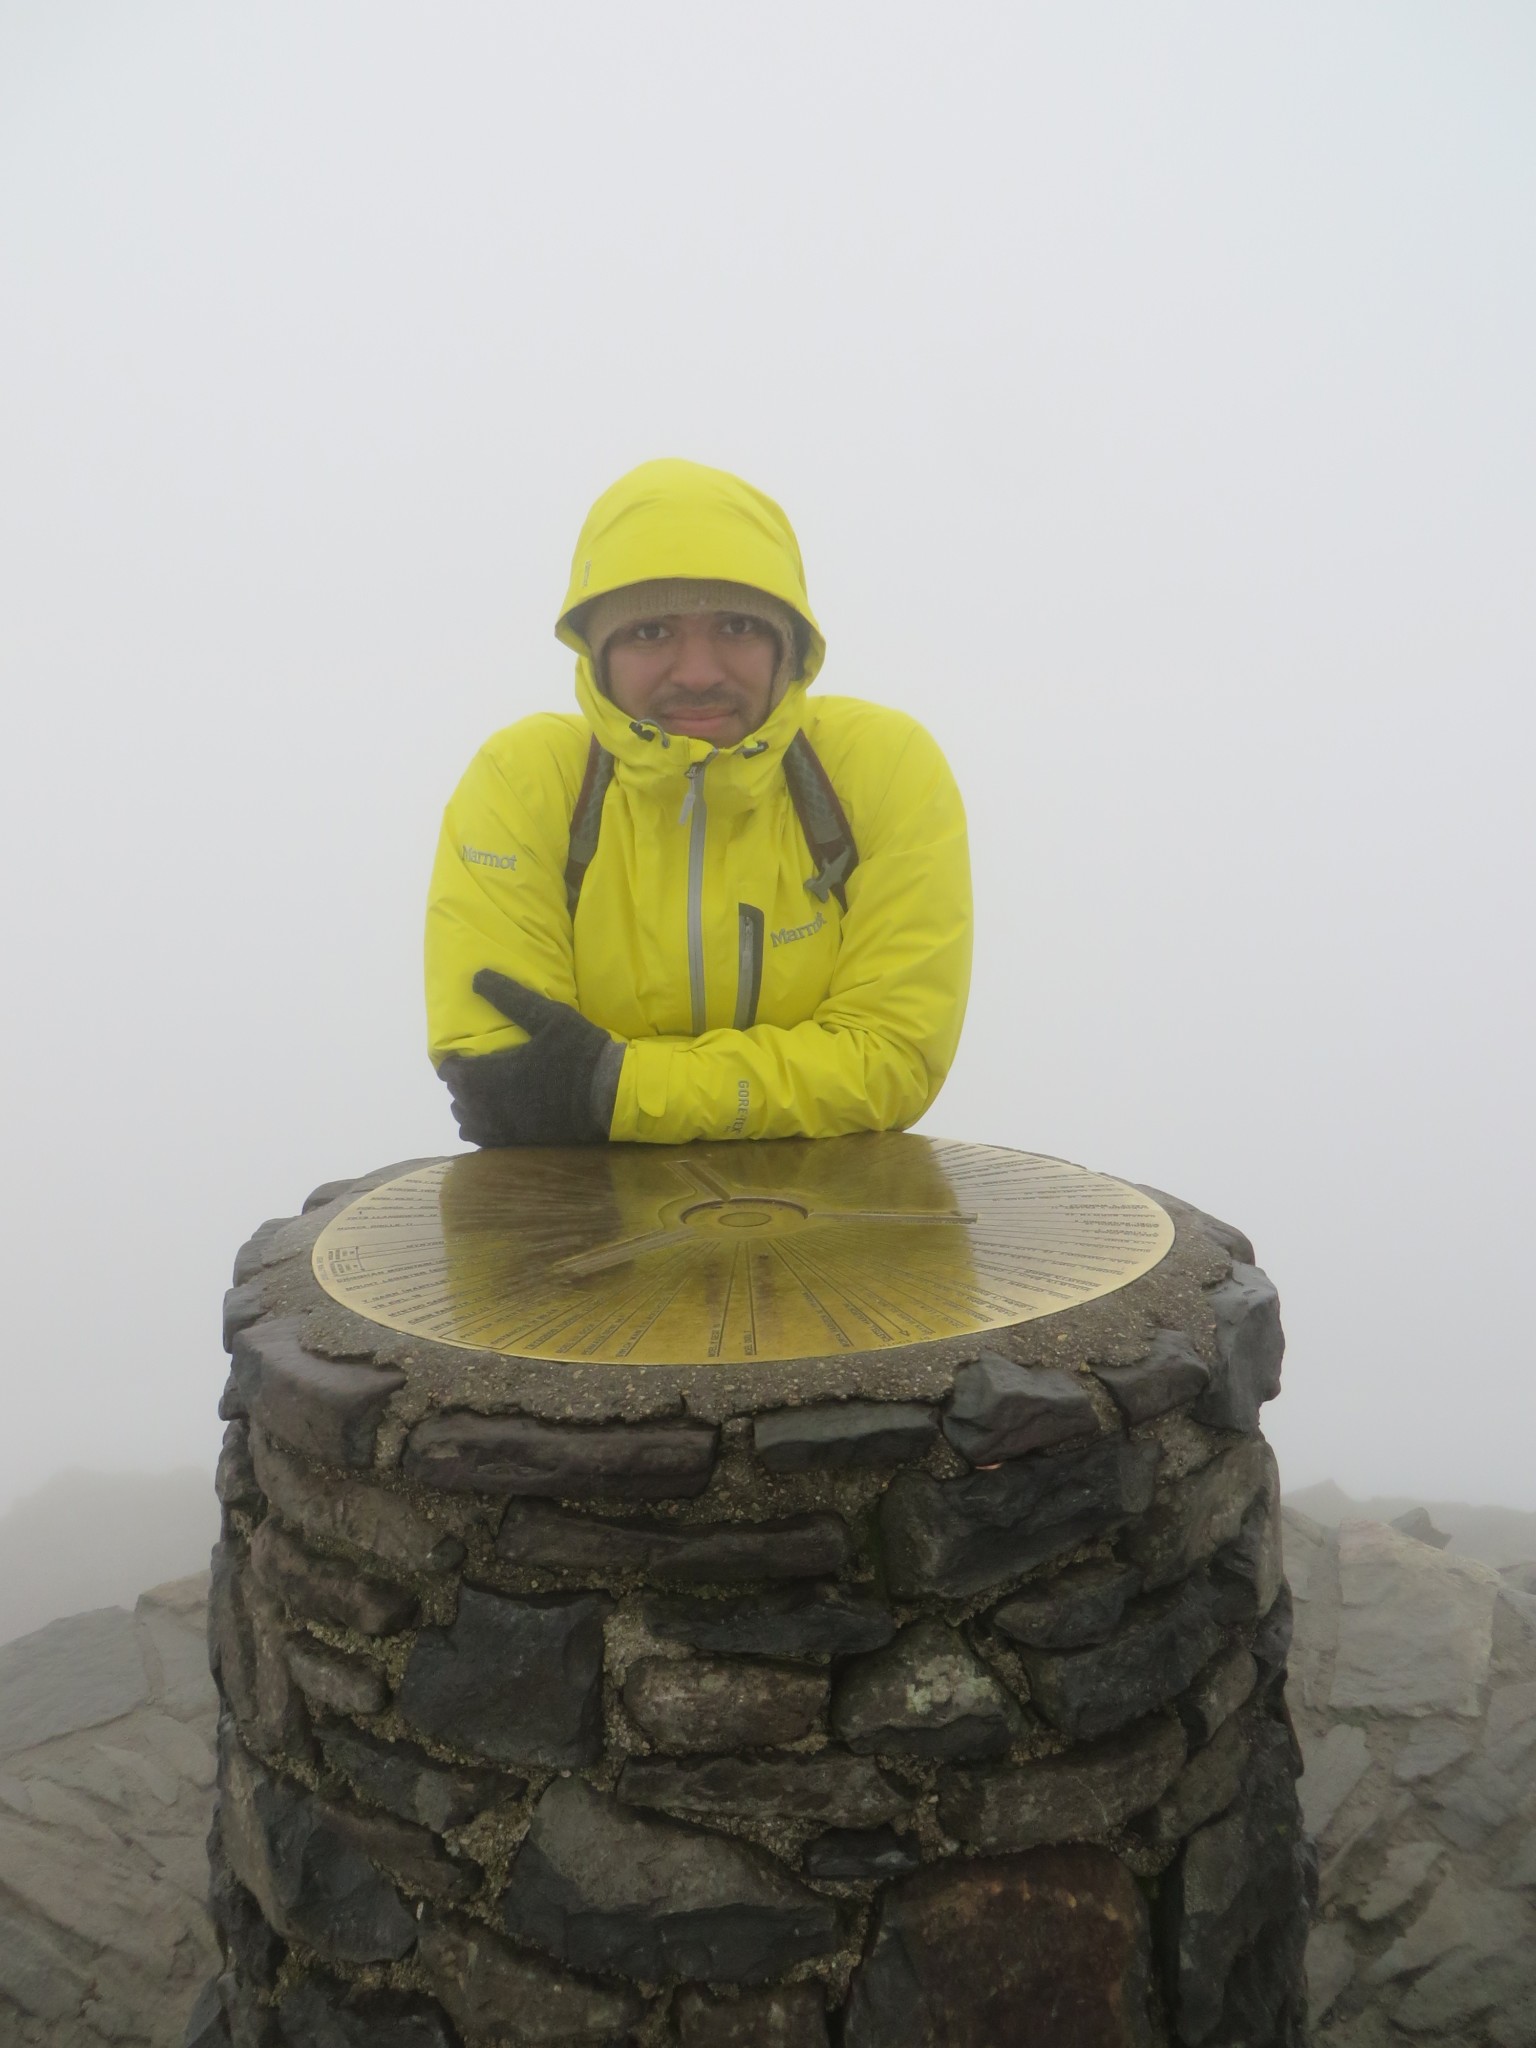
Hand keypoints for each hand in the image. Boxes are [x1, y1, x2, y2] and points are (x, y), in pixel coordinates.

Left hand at [438, 972, 622, 1146]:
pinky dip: (481, 1128)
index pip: (453, 1073)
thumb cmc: (580, 1053)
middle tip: (472, 1069)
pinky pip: (485, 1141)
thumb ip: (511, 998)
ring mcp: (507, 1127)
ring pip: (467, 1123)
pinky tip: (494, 1116)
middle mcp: (494, 1105)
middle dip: (460, 1083)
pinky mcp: (521, 1142)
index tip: (462, 1055)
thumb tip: (478, 976)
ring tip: (480, 1093)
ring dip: (468, 1107)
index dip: (452, 1063)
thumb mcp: (549, 1017)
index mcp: (495, 1075)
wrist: (611, 1095)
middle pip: (457, 1099)